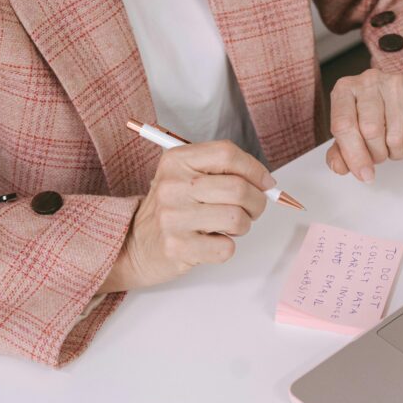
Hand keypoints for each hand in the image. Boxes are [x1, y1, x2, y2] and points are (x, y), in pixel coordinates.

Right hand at [99, 141, 273, 292]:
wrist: (136, 245)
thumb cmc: (172, 210)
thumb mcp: (186, 178)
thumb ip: (223, 172)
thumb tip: (266, 183)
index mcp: (176, 161)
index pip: (228, 154)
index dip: (255, 170)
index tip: (265, 183)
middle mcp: (172, 186)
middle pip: (238, 188)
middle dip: (257, 202)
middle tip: (252, 210)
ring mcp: (173, 217)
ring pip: (237, 219)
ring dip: (242, 226)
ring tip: (227, 227)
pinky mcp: (178, 247)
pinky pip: (226, 247)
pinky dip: (227, 247)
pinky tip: (211, 242)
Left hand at [326, 69, 402, 181]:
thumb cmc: (382, 116)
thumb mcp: (355, 131)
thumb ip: (342, 151)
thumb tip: (338, 167)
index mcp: (346, 90)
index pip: (343, 125)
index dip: (353, 155)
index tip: (363, 174)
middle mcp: (370, 81)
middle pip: (370, 132)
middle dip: (377, 154)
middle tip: (381, 153)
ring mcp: (398, 85)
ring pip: (395, 138)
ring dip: (396, 152)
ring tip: (396, 142)